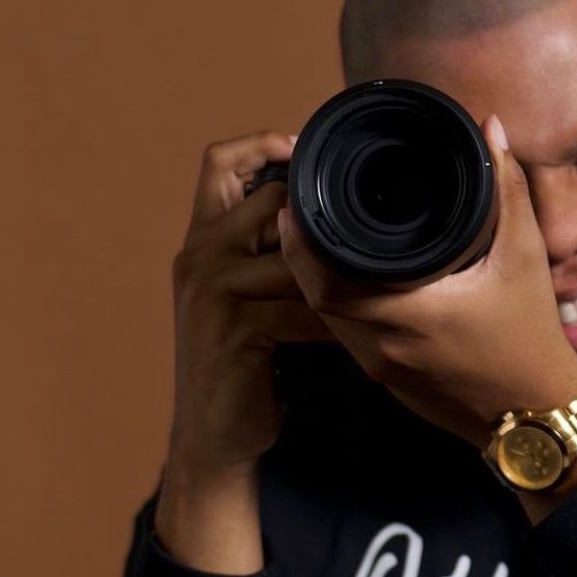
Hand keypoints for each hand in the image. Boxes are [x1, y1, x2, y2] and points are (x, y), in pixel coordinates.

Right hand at [165, 130, 339, 475]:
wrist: (215, 433)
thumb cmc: (245, 364)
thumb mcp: (249, 297)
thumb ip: (272, 256)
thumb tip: (337, 221)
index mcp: (202, 239)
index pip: (218, 161)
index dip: (263, 143)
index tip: (310, 151)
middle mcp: (198, 255)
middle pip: (270, 200)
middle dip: (323, 222)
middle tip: (367, 241)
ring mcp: (211, 291)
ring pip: (296, 257)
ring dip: (341, 275)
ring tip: (378, 287)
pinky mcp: (233, 329)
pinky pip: (304, 310)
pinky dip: (339, 321)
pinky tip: (361, 333)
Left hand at [276, 115, 576, 447]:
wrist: (537, 413)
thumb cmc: (532, 336)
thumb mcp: (525, 255)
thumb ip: (507, 188)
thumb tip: (491, 129)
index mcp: (411, 313)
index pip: (326, 278)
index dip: (302, 242)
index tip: (295, 203)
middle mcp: (386, 346)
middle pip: (315, 297)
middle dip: (302, 255)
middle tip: (300, 212)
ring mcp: (383, 369)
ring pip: (328, 320)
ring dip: (317, 282)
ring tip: (317, 240)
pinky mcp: (390, 382)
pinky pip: (348, 338)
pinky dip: (341, 307)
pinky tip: (348, 282)